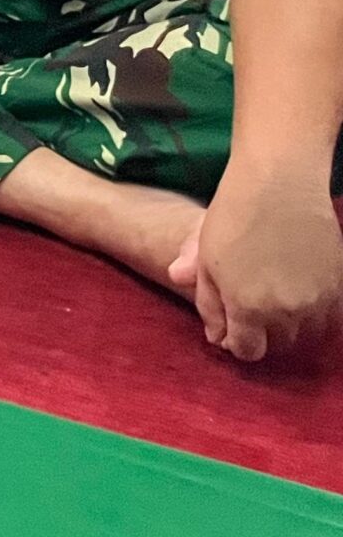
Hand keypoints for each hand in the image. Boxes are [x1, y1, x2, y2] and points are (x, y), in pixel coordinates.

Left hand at [171, 168, 342, 361]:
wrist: (279, 184)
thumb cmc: (233, 216)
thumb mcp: (206, 258)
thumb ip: (207, 302)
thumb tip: (215, 337)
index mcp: (247, 307)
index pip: (247, 351)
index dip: (236, 342)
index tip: (232, 327)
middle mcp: (287, 312)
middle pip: (277, 346)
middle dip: (261, 333)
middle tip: (251, 307)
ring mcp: (318, 301)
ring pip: (307, 335)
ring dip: (291, 325)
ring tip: (275, 297)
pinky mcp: (339, 287)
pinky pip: (330, 319)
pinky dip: (316, 314)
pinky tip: (300, 292)